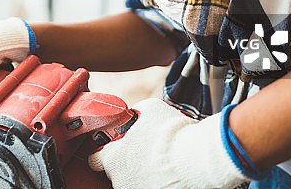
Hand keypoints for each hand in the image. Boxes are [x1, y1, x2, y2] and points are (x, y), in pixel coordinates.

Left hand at [88, 98, 249, 188]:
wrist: (195, 158)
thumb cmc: (171, 133)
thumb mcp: (148, 109)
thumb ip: (135, 115)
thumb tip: (135, 116)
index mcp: (112, 158)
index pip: (95, 159)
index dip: (104, 151)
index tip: (114, 147)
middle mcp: (119, 180)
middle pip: (116, 172)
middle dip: (127, 161)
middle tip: (143, 152)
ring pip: (132, 182)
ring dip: (141, 174)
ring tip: (158, 164)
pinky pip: (148, 186)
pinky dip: (155, 182)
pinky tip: (166, 174)